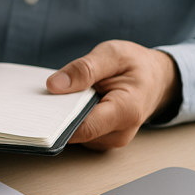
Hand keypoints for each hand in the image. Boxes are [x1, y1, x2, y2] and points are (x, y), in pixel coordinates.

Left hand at [46, 40, 180, 149]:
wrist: (156, 79)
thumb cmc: (136, 65)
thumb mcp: (113, 55)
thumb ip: (85, 69)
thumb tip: (54, 85)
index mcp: (126, 111)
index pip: (84, 128)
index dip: (58, 121)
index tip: (38, 110)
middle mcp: (119, 133)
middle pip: (76, 134)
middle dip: (58, 117)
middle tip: (44, 98)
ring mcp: (110, 140)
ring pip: (74, 135)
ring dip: (63, 118)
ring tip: (63, 96)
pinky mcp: (101, 140)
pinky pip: (78, 134)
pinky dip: (69, 119)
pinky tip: (69, 104)